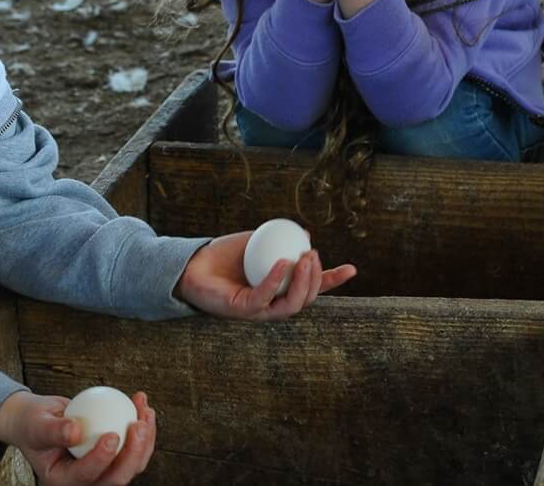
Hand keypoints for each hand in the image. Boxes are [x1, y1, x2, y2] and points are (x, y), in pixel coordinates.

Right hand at [0, 389, 156, 484]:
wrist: (38, 420)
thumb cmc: (32, 423)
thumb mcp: (36, 424)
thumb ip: (53, 430)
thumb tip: (75, 431)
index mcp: (63, 480)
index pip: (85, 475)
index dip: (101, 459)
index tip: (112, 435)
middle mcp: (85, 481)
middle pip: (115, 478)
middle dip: (133, 455)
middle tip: (138, 425)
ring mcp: (101, 471)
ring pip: (131, 466)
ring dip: (145, 440)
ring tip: (146, 410)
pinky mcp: (113, 458)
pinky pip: (134, 449)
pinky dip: (143, 429)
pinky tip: (143, 407)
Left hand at [174, 231, 356, 321]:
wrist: (191, 265)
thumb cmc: (222, 256)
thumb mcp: (255, 242)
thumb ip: (279, 239)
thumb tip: (304, 233)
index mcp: (279, 290)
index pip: (311, 289)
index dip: (332, 281)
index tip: (352, 268)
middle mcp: (271, 304)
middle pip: (304, 299)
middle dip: (316, 279)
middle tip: (314, 255)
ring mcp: (257, 309)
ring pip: (289, 305)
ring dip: (302, 283)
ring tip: (306, 259)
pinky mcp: (241, 309)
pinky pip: (263, 297)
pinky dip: (275, 280)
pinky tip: (283, 262)